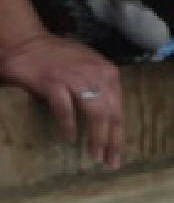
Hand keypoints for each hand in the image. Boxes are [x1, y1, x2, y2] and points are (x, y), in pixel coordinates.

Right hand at [0, 33, 121, 167]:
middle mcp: (96, 74)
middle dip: (112, 140)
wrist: (26, 41)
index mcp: (107, 72)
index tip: (117, 153)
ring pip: (95, 113)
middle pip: (112, 114)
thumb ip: (99, 86)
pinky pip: (65, 109)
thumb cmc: (57, 56)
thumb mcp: (88, 66)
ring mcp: (75, 78)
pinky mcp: (53, 82)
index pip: (119, 108)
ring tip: (94, 155)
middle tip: (110, 161)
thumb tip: (107, 116)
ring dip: (97, 137)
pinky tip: (69, 139)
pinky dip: (68, 125)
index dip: (119, 132)